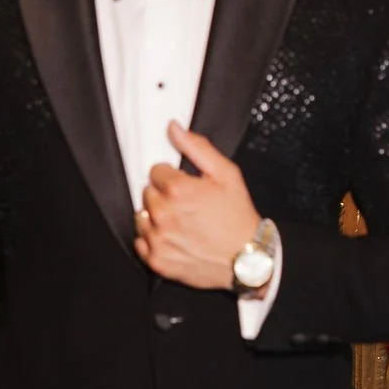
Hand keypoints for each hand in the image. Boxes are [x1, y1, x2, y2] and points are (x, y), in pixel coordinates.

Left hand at [134, 123, 261, 288]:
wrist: (248, 259)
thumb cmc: (238, 216)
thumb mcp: (226, 174)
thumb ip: (197, 148)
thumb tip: (173, 128)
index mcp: (177, 191)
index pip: (156, 171)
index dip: (173, 177)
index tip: (188, 187)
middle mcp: (163, 215)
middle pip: (147, 193)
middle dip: (164, 196)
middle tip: (188, 205)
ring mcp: (158, 240)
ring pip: (141, 217)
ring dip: (156, 217)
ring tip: (181, 222)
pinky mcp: (157, 261)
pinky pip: (141, 242)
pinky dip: (154, 239)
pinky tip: (174, 238)